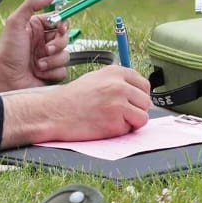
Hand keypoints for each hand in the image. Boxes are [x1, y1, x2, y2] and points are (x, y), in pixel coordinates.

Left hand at [0, 0, 69, 91]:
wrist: (4, 78)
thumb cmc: (7, 52)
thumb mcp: (15, 23)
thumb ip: (31, 5)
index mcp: (36, 29)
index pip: (58, 22)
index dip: (62, 25)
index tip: (60, 28)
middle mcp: (43, 43)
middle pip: (65, 38)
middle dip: (57, 45)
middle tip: (45, 49)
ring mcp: (48, 58)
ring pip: (65, 55)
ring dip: (52, 60)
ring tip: (38, 64)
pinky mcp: (51, 73)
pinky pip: (63, 70)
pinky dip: (52, 72)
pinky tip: (40, 73)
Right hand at [0, 65, 151, 147]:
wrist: (55, 112)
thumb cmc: (73, 97)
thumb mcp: (96, 79)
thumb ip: (117, 81)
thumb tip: (137, 91)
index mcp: (116, 72)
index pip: (144, 84)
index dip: (138, 96)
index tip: (131, 102)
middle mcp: (119, 85)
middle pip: (146, 101)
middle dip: (136, 110)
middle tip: (119, 113)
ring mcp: (118, 103)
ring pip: (143, 116)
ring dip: (131, 121)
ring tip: (111, 119)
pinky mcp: (115, 122)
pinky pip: (131, 129)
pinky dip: (122, 131)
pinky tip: (105, 125)